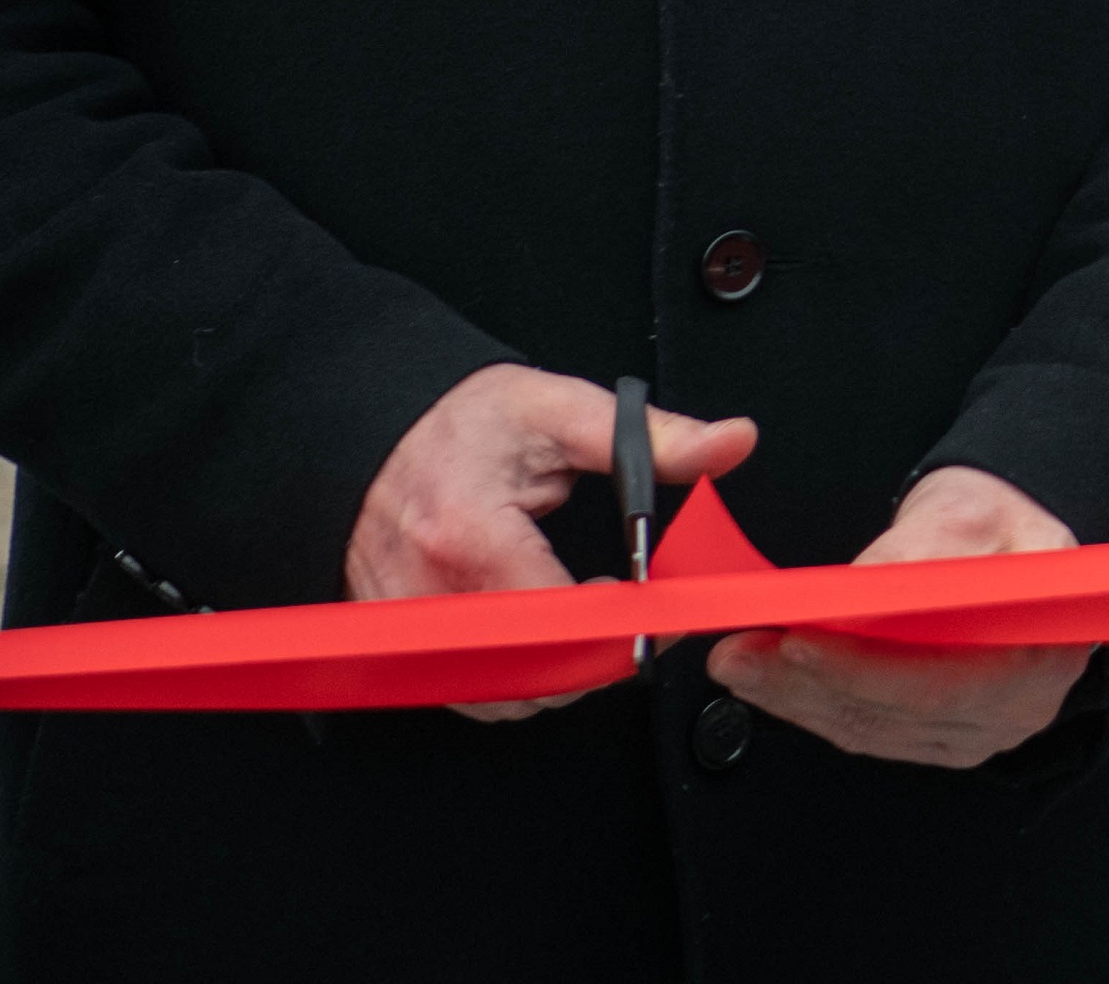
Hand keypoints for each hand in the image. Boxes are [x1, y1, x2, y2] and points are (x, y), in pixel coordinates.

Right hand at [346, 367, 758, 723]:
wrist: (378, 436)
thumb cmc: (459, 425)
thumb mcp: (561, 410)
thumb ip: (653, 436)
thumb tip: (729, 443)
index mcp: (468, 537)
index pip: (561, 619)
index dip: (627, 623)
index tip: (665, 604)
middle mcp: (430, 596)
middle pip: (538, 674)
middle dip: (607, 655)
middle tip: (643, 614)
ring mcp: (409, 630)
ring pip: (507, 698)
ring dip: (567, 672)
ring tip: (595, 617)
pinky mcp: (404, 647)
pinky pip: (474, 694)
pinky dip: (522, 677)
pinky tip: (548, 636)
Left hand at [707, 465, 1089, 768]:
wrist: (1001, 540)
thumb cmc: (996, 523)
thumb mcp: (969, 513)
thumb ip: (922, 551)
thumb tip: (862, 588)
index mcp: (1043, 649)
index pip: (941, 679)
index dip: (863, 667)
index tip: (797, 638)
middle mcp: (1015, 707)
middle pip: (894, 712)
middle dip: (806, 683)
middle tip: (739, 652)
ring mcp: (974, 730)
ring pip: (869, 727)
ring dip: (794, 697)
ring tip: (739, 661)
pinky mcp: (935, 736)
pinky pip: (865, 731)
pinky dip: (811, 705)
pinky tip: (771, 681)